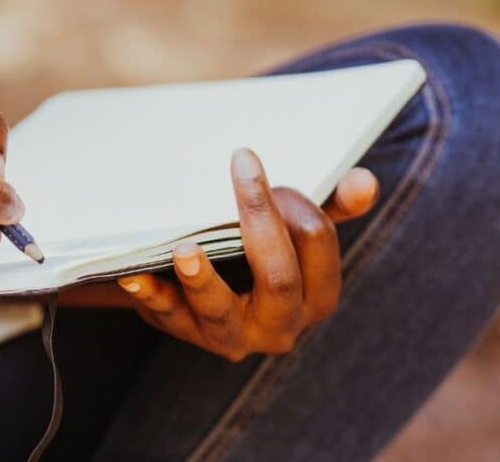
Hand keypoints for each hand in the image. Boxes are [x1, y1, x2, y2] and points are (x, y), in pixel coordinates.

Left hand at [117, 148, 378, 360]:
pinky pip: (165, 315)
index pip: (316, 245)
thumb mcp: (296, 233)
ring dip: (202, 279)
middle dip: (261, 223)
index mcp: (316, 298)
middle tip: (242, 172)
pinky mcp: (183, 329)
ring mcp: (229, 334)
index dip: (294, 203)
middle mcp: (279, 326)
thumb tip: (366, 182)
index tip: (257, 165)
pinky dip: (150, 295)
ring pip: (219, 310)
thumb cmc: (260, 253)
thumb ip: (330, 209)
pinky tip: (133, 277)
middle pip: (278, 278)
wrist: (206, 289)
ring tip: (186, 250)